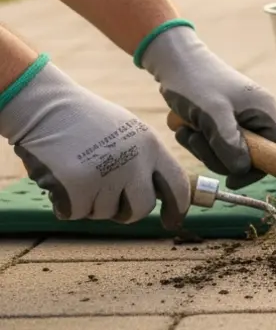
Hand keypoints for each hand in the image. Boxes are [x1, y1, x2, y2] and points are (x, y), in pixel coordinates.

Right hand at [0, 56, 190, 224]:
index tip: (172, 222)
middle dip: (124, 212)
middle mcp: (134, 161)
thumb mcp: (129, 133)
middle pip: (141, 209)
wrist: (44, 107)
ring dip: (89, 203)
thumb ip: (146, 161)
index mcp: (151, 145)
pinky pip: (75, 213)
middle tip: (106, 198)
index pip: (177, 185)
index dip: (177, 208)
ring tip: (78, 171)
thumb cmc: (86, 122)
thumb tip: (160, 196)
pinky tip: (61, 177)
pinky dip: (65, 203)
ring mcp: (106, 174)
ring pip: (103, 213)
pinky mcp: (77, 186)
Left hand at [139, 24, 275, 188]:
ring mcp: (239, 118)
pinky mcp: (222, 120)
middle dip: (222, 157)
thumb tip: (241, 169)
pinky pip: (217, 144)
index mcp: (264, 111)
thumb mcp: (212, 115)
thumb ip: (229, 143)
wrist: (173, 60)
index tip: (234, 178)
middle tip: (200, 143)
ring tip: (188, 131)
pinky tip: (186, 128)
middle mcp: (257, 115)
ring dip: (206, 149)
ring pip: (230, 152)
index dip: (261, 168)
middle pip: (251, 156)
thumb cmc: (195, 82)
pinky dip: (200, 142)